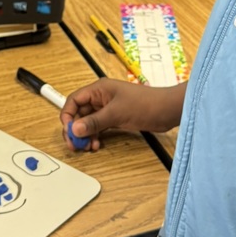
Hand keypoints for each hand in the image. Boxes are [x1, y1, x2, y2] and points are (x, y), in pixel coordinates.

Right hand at [61, 78, 186, 149]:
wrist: (167, 110)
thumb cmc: (146, 104)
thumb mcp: (116, 113)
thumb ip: (94, 122)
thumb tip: (75, 129)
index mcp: (99, 89)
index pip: (74, 100)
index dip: (68, 115)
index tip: (68, 131)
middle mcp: (101, 98)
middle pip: (79, 113)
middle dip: (75, 129)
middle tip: (74, 144)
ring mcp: (109, 108)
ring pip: (89, 122)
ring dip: (85, 134)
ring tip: (86, 147)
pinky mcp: (116, 118)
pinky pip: (99, 127)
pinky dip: (95, 136)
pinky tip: (96, 145)